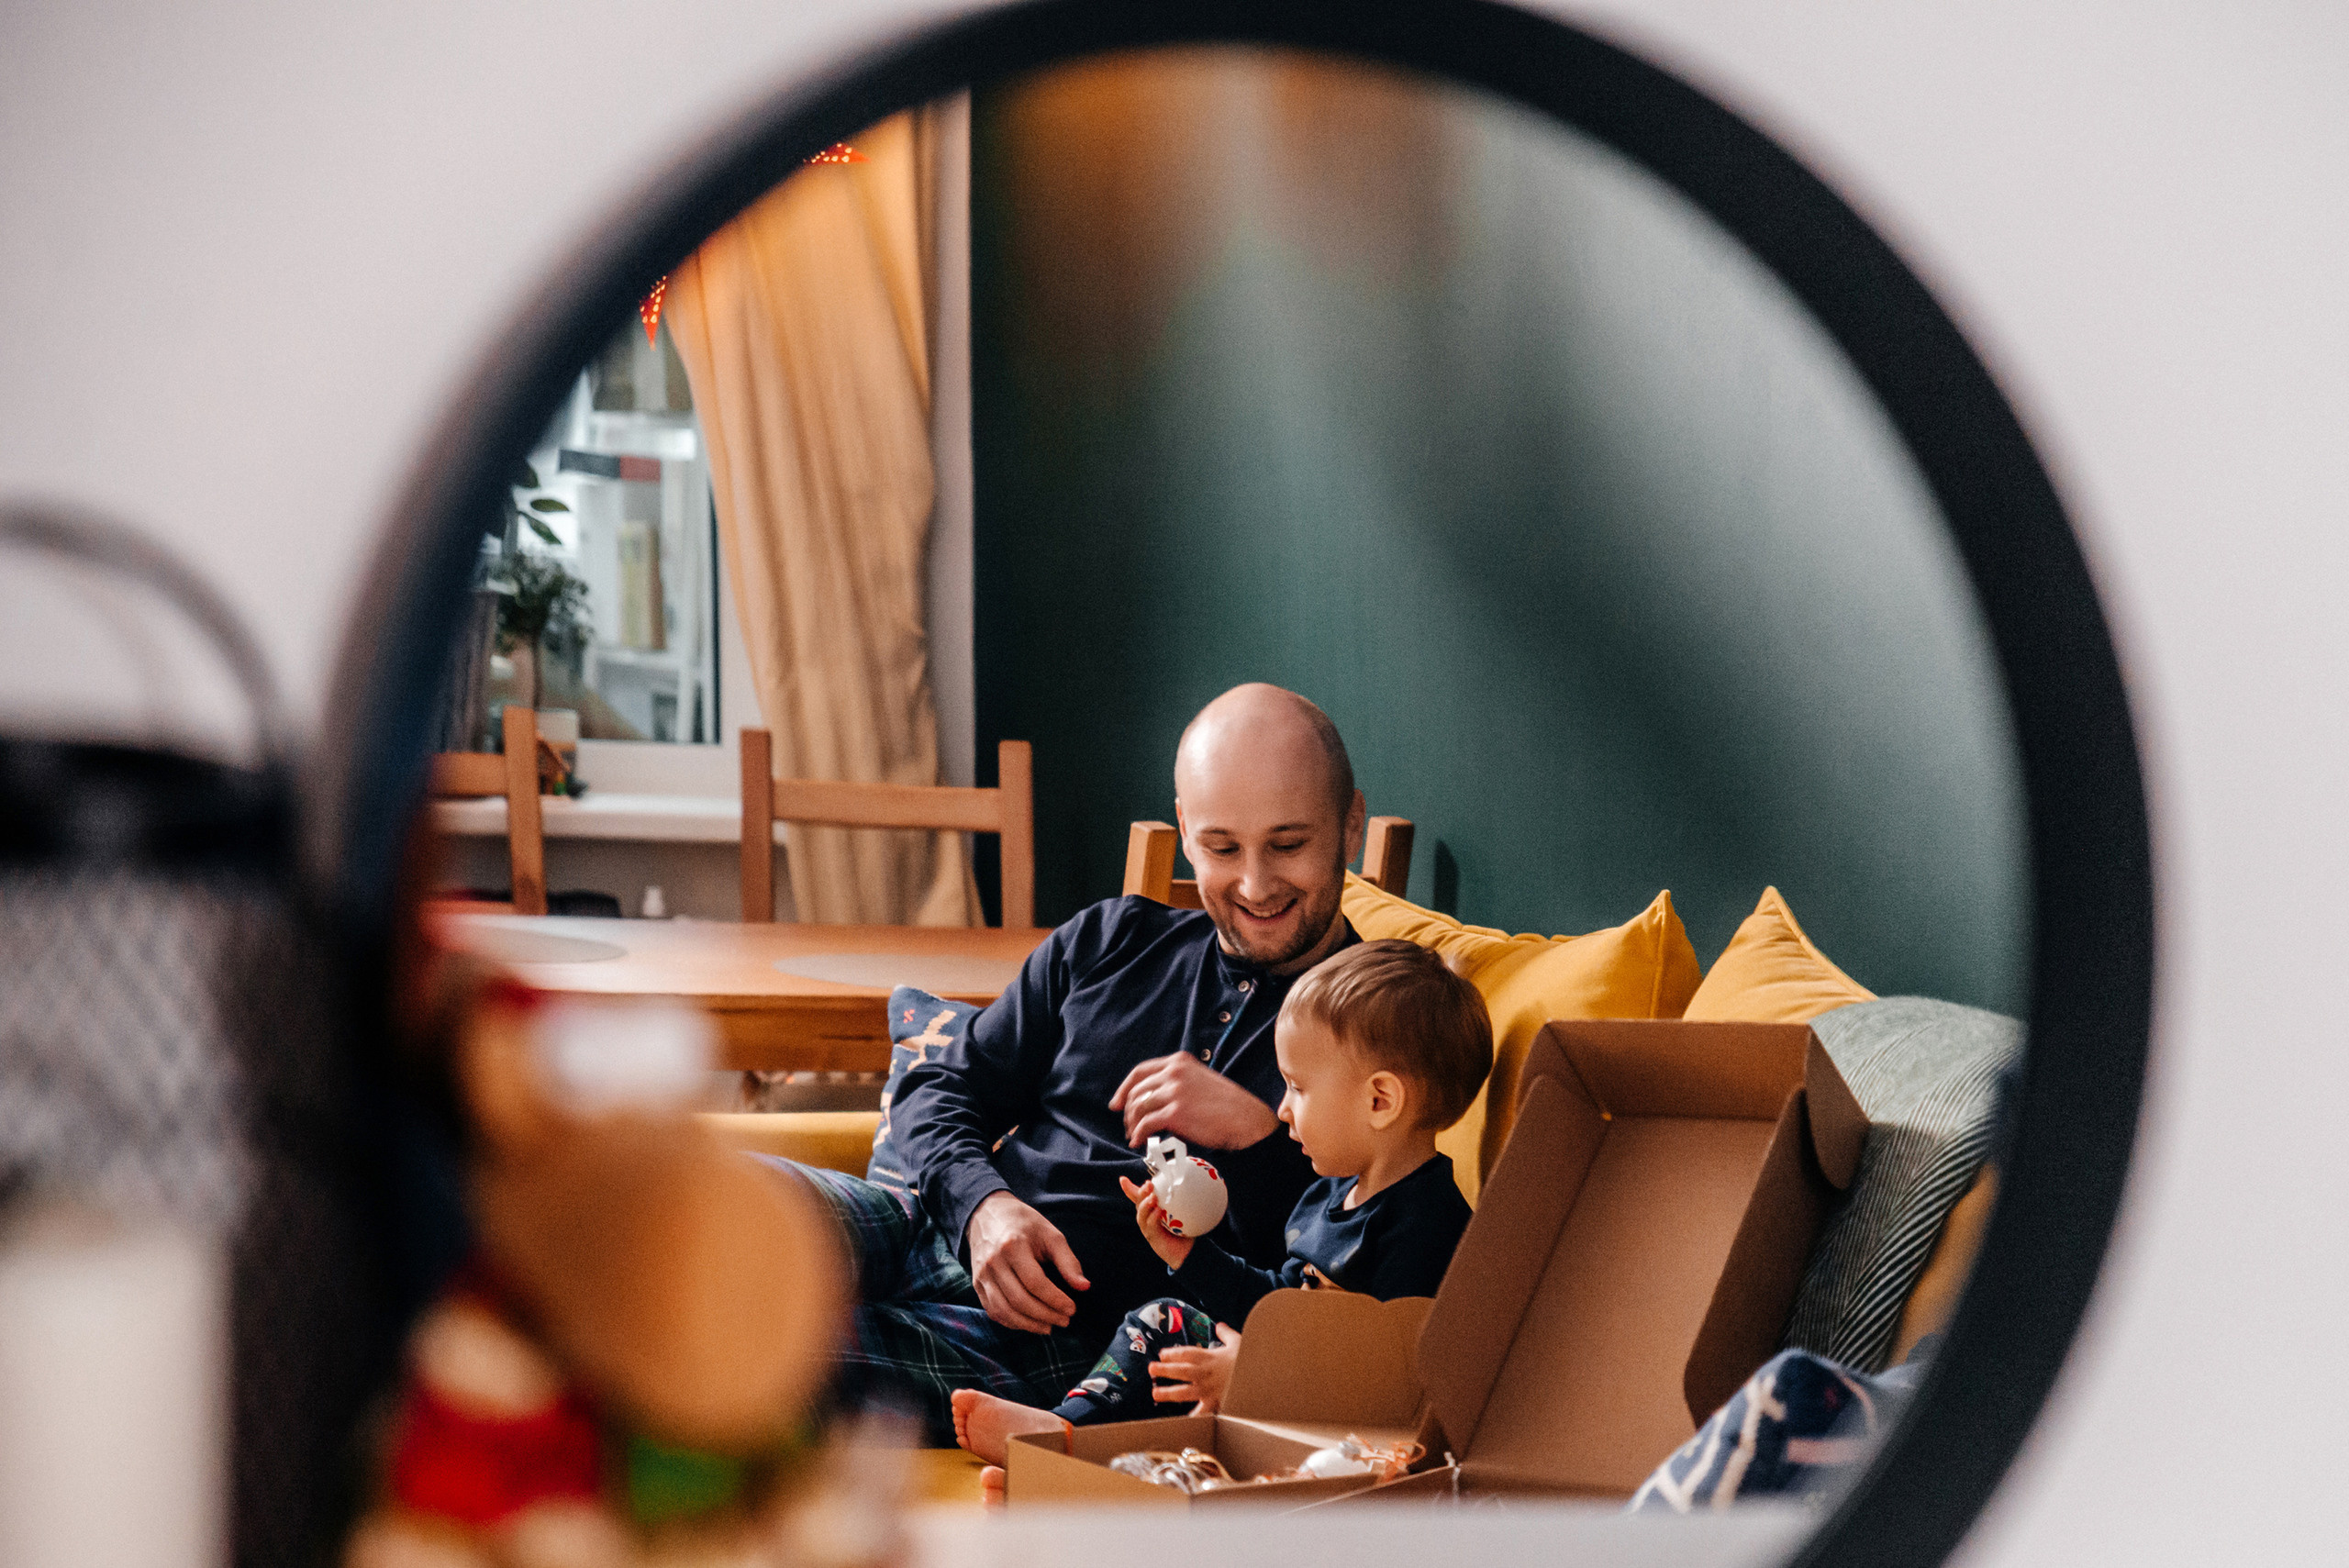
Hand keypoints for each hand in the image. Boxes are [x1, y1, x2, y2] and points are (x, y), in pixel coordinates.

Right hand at [965, 1191, 1088, 1333]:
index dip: (1055, 1300)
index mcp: (1013, 1246)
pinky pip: (993, 1311)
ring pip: (1004, 1310)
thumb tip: (1084, 1287)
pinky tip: (1028, 1323)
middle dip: (1045, 1315)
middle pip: (1020, 1300)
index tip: (1072, 1309)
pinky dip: (1011, 1322)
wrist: (987, 1213)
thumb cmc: (1024, 1223)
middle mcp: (993, 1262)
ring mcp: (982, 1275)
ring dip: (1029, 1324)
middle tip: (1064, 1321)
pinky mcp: (976, 1284)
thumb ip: (1068, 1261)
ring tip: (1049, 1327)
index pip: (1035, 1283)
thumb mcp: (1050, 1234)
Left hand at [1111, 1051, 1279, 1149]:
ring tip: (1134, 1135)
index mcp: (1179, 1062)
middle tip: (1127, 1125)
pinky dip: (1138, 1135)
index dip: (1124, 1088)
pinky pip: (1145, 1124)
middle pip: (1136, 1090)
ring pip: (1138, 1108)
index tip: (1116, 1103)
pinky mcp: (1175, 1113)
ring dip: (1132, 1124)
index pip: (1140, 1071)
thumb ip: (1176, 1083)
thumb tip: (1150, 1101)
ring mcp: (1173, 1091)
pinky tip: (1138, 1142)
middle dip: (1127, 1111)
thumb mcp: (1200, 1081)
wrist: (1245, 1120)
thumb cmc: (1226, 1105)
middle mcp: (1174, 1072)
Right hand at [1119, 1175, 1193, 1270]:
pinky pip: (1150, 1227)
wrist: (1188, 1251)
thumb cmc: (1185, 1230)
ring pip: (1141, 1215)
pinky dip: (1153, 1218)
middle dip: (1140, 1193)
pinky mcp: (1152, 1238)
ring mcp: (1148, 1229)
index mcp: (1151, 1210)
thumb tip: (1193, 1182)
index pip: (1139, 1197)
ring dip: (1145, 1205)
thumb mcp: (1183, 1212)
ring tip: (1152, 1196)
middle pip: (1139, 1204)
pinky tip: (1158, 1211)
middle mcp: (1147, 1218)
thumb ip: (1183, 1199)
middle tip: (1148, 1184)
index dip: (1129, 1189)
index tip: (1123, 1179)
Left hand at [1150, 1324, 1241, 1413]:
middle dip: (1164, 1370)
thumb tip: (1220, 1325)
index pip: (1186, 1353)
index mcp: (1209, 1357)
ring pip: (1184, 1391)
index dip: (1172, 1353)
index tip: (1162, 1354)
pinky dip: (1192, 1417)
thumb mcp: (1238, 1342)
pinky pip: (1200, 1412)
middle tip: (1151, 1369)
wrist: (1259, 1378)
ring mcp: (1208, 1389)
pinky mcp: (1214, 1402)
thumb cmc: (1249, 1360)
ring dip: (1168, 1393)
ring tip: (1155, 1393)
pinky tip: (1181, 1421)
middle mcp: (1205, 1373)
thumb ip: (1226, 1334)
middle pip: (1180, 1371)